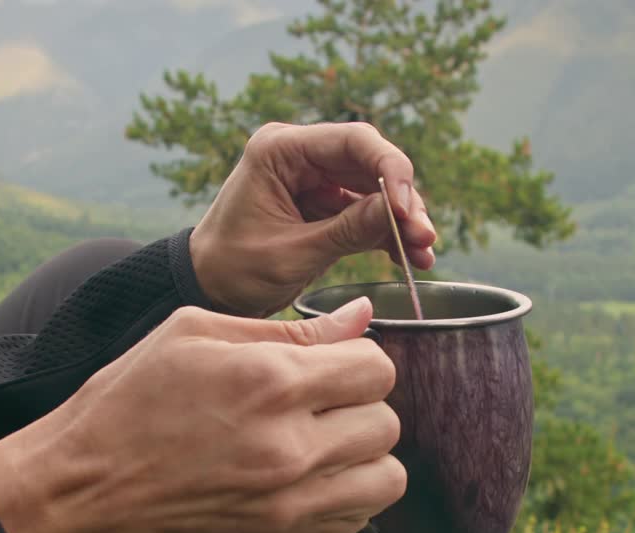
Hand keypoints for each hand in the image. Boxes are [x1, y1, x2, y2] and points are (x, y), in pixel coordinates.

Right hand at [0, 297, 404, 532]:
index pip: (375, 366)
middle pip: (387, 421)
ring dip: (365, 456)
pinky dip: (348, 498)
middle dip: (361, 404)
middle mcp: (288, 444)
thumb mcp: (190, 335)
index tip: (327, 363)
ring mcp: (287, 500)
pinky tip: (311, 479)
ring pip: (387, 477)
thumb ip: (286, 328)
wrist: (75, 494)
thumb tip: (360, 314)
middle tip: (320, 402)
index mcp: (267, 380)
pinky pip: (356, 520)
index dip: (355, 358)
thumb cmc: (124, 403)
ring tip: (326, 444)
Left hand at [189, 122, 438, 317]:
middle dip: (402, 200)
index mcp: (280, 150)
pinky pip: (366, 212)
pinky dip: (388, 233)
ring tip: (424, 252)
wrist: (209, 290)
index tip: (408, 206)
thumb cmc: (234, 268)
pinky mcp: (324, 205)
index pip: (351, 141)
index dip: (390, 168)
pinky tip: (413, 258)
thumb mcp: (291, 253)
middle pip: (370, 163)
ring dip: (401, 220)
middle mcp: (300, 155)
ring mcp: (314, 179)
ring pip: (375, 189)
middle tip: (425, 236)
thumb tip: (401, 215)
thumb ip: (347, 231)